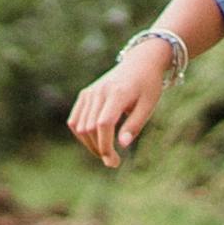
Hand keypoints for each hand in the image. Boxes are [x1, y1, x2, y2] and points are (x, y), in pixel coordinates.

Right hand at [68, 45, 170, 167]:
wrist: (140, 62)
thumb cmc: (148, 85)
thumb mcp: (148, 105)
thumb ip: (134, 125)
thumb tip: (122, 145)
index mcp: (117, 93)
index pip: (104, 124)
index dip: (105, 146)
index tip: (113, 161)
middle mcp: (99, 92)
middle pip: (90, 128)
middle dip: (100, 149)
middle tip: (113, 162)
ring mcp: (89, 92)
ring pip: (80, 127)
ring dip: (90, 144)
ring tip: (106, 152)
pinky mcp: (84, 94)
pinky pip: (75, 120)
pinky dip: (81, 134)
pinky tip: (96, 141)